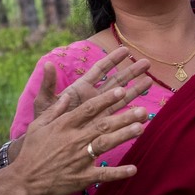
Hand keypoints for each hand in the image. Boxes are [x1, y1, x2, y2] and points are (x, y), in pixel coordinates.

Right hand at [9, 70, 147, 194]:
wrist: (23, 182)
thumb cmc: (31, 153)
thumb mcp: (38, 127)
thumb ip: (55, 110)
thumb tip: (67, 95)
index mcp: (63, 125)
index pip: (88, 109)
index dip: (106, 99)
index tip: (121, 91)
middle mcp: (73, 140)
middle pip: (102, 125)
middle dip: (124, 116)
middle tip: (142, 110)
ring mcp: (79, 159)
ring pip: (105, 144)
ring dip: (124, 136)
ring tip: (141, 129)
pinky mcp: (82, 178)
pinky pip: (103, 174)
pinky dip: (119, 173)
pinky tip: (134, 169)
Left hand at [32, 49, 151, 120]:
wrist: (47, 144)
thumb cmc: (44, 122)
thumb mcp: (44, 102)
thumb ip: (47, 84)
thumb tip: (47, 64)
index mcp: (81, 88)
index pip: (99, 70)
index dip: (112, 60)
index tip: (125, 50)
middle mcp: (93, 98)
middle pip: (116, 81)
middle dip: (131, 71)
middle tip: (147, 63)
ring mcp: (100, 111)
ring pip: (122, 98)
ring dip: (136, 89)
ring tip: (151, 81)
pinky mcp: (103, 125)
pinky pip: (119, 117)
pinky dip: (131, 113)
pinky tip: (143, 110)